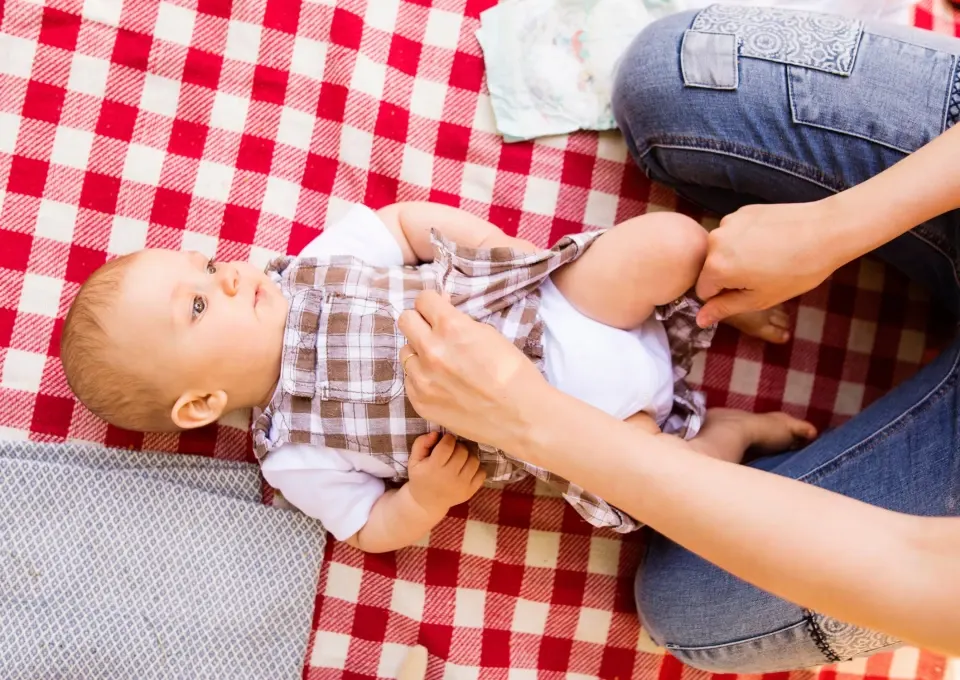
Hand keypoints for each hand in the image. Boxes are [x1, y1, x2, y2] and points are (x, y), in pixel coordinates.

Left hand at [398, 291, 551, 451]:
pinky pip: (410, 379)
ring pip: (405, 352)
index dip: (433, 303)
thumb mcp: (489, 335)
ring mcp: (422, 379)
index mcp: (451, 328)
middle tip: (434, 331)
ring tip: (442, 363)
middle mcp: (431, 350)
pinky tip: (444, 384)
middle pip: (405, 320)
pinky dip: (423, 378)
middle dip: (419, 321)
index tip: (438, 310)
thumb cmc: (513, 374)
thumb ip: (459, 322)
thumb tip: (441, 312)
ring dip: (420, 352)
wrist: (521, 417)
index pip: (423, 299)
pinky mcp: (420, 402)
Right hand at [407, 432, 485, 512]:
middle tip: (453, 450)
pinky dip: (477, 468)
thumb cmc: (420, 477)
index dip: (448, 439)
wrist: (427, 502)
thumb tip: (436, 433)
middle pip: (462, 451)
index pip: (447, 446)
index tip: (446, 440)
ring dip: (468, 456)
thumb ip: (421, 443)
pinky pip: (482, 473)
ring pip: (474, 460)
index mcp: (433, 468)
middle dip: (458, 446)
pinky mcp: (470, 491)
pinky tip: (467, 468)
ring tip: (461, 458)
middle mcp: (449, 477)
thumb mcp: (414, 460)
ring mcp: (462, 485)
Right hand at [695, 199, 845, 326]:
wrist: (827, 231)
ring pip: (724, 250)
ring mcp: (729, 222)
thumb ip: (724, 308)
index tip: (750, 291)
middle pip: (711, 268)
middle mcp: (715, 241)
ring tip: (770, 257)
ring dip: (738, 256)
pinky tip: (773, 241)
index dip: (725, 297)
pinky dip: (748, 239)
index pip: (704, 291)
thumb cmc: (796, 271)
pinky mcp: (743, 211)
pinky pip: (736, 233)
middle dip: (731, 275)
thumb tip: (699, 319)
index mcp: (715, 267)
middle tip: (763, 275)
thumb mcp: (759, 299)